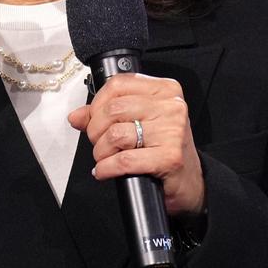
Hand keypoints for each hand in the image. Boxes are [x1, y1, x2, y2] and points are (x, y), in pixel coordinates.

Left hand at [68, 74, 205, 214]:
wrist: (190, 182)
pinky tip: (105, 171)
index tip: (93, 119)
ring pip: (116, 134)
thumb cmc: (165, 150)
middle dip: (96, 131)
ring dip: (101, 152)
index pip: (118, 84)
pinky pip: (124, 160)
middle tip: (99, 143)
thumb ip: (107, 115)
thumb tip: (77, 116)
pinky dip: (107, 168)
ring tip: (105, 159)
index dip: (97, 104)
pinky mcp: (170, 157)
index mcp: (165, 90)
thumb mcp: (140, 123)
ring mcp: (173, 131)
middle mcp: (172, 107)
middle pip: (113, 109)